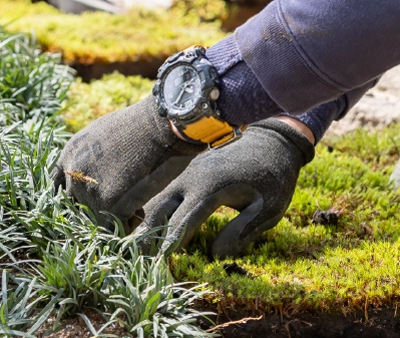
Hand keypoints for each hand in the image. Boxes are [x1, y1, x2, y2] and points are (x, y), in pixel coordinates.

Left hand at [54, 95, 203, 222]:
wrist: (161, 123)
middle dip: (97, 210)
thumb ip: (88, 155)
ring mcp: (90, 189)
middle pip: (76, 208)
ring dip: (114, 218)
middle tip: (122, 202)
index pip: (57, 189)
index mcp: (69, 155)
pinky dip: (128, 224)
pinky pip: (115, 228)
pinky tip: (141, 209)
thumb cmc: (140, 125)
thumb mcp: (102, 132)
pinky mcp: (110, 203)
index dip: (74, 199)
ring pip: (95, 221)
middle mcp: (73, 173)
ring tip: (136, 204)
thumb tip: (86, 171)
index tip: (92, 202)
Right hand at [136, 118, 313, 256]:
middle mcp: (191, 177)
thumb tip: (214, 256)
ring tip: (127, 243)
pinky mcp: (184, 167)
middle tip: (131, 258)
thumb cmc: (272, 176)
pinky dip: (145, 204)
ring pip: (153, 197)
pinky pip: (159, 187)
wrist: (273, 137)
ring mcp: (185, 170)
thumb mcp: (269, 207)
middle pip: (159, 210)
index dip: (169, 244)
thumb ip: (242, 231)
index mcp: (211, 188)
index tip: (156, 263)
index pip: (183, 222)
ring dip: (141, 219)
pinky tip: (136, 220)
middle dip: (145, 235)